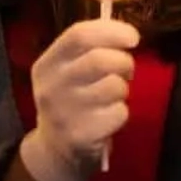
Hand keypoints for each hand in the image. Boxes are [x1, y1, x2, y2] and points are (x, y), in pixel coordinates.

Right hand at [19, 19, 138, 180]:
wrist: (55, 149)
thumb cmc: (71, 99)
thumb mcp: (67, 71)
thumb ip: (90, 49)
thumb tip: (127, 34)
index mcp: (46, 65)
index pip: (79, 35)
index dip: (112, 31)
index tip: (134, 38)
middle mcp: (50, 87)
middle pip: (100, 60)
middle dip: (124, 62)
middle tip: (126, 70)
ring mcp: (63, 114)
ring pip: (114, 86)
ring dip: (123, 89)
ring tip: (114, 96)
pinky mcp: (80, 136)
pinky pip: (119, 113)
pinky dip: (122, 113)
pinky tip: (108, 117)